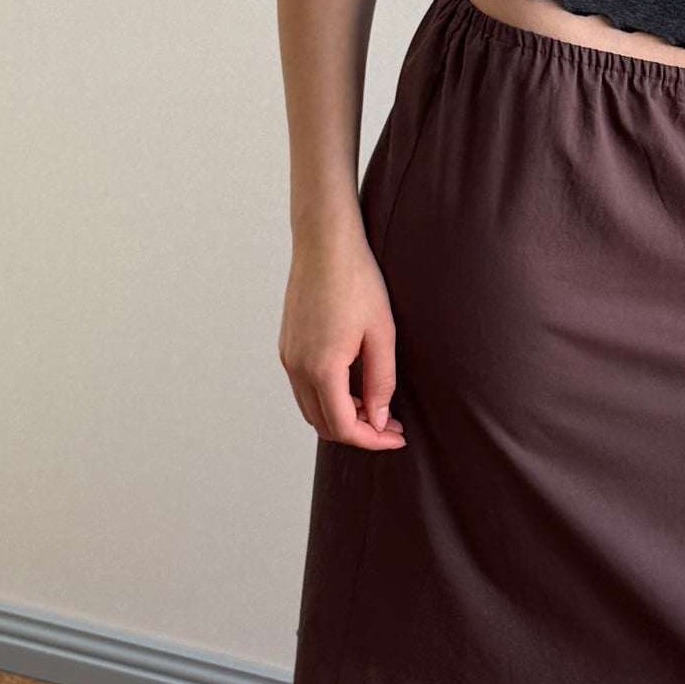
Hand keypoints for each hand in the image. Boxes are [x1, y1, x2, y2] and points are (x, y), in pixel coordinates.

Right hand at [279, 228, 405, 447]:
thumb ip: (380, 382)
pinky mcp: (287, 346)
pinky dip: (328, 397)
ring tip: (376, 405)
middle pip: (324, 424)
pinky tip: (355, 384)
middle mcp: (297, 367)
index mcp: (321, 367)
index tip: (397, 436)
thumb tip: (378, 419)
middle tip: (391, 424)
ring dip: (342, 416)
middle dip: (359, 432)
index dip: (373, 440)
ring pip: (311, 408)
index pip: (344, 427)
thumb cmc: (357, 281)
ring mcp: (288, 357)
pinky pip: (304, 388)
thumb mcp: (382, 334)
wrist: (325, 243)